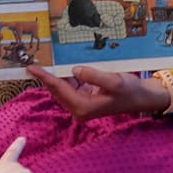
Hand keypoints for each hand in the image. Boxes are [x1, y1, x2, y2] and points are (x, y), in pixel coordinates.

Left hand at [27, 65, 167, 120]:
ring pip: (62, 88)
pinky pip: (70, 86)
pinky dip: (65, 77)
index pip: (59, 89)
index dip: (45, 77)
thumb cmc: (129, 91)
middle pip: (57, 90)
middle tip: (32, 63)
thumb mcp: (113, 81)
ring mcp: (81, 104)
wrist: (141, 97)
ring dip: (55, 76)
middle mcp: (79, 108)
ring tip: (43, 63)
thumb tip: (74, 70)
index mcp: (83, 107)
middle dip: (46, 77)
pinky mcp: (85, 98)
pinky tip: (61, 66)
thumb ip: (93, 75)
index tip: (32, 68)